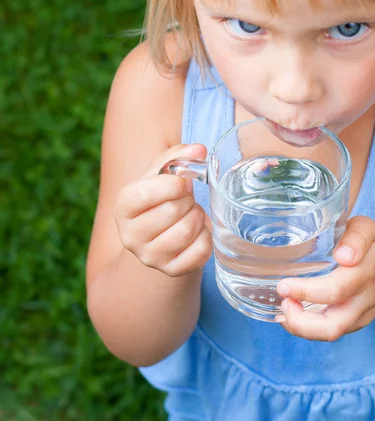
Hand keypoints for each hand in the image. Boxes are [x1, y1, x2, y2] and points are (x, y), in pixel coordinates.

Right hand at [114, 143, 211, 276]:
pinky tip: (198, 231)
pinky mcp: (172, 271)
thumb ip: (178, 157)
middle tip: (187, 199)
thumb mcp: (160, 175)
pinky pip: (200, 250)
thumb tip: (200, 150)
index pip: (143, 194)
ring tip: (191, 213)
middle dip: (188, 199)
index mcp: (122, 207)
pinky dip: (206, 236)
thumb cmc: (161, 199)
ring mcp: (150, 257)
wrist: (160, 238)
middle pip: (171, 210)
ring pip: (187, 230)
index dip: (171, 184)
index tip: (184, 182)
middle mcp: (130, 236)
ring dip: (197, 216)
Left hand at [274, 216, 374, 340]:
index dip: (307, 291)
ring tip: (284, 308)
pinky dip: (306, 328)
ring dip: (301, 327)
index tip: (284, 285)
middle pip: (333, 324)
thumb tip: (343, 255)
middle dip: (299, 319)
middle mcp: (364, 299)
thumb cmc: (372, 244)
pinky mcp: (355, 324)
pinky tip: (290, 315)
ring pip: (331, 334)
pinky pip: (330, 333)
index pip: (337, 289)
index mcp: (366, 272)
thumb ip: (356, 236)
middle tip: (281, 296)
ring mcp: (360, 315)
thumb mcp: (367, 229)